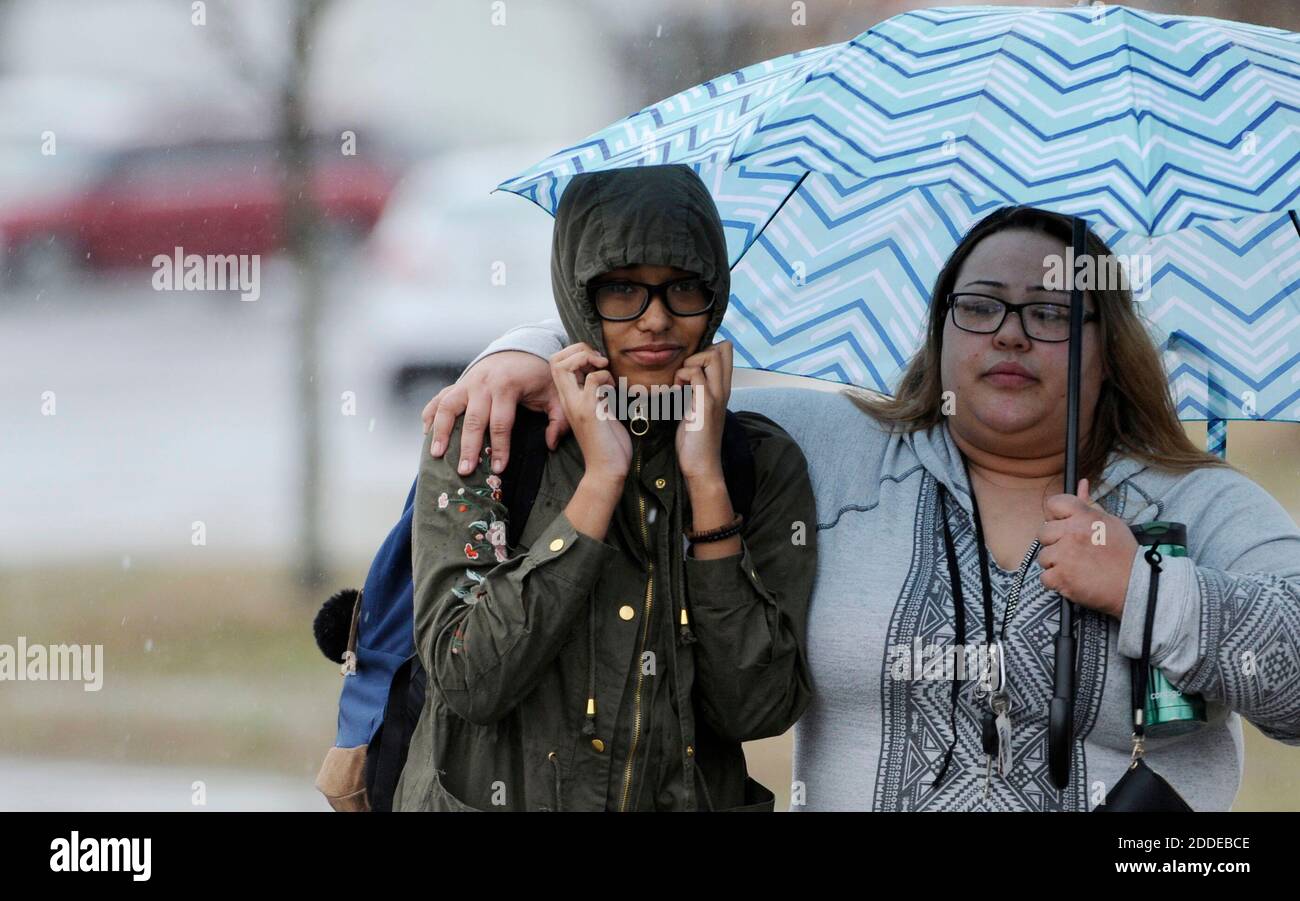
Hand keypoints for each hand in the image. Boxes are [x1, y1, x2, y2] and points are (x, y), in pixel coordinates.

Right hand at [422, 351, 568, 474]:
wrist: (519, 349)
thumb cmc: (538, 377)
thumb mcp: (554, 394)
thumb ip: (558, 419)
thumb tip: (551, 445)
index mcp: (507, 386)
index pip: (501, 423)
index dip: (500, 448)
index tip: (498, 469)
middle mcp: (483, 383)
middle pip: (473, 420)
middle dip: (469, 447)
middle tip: (465, 471)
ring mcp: (466, 383)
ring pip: (448, 407)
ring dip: (441, 431)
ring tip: (436, 455)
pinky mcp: (457, 384)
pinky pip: (438, 399)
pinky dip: (430, 415)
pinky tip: (426, 434)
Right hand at [550, 343, 630, 483]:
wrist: (606, 469)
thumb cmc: (607, 443)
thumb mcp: (600, 412)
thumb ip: (597, 394)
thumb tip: (605, 377)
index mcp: (568, 399)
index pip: (556, 363)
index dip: (574, 354)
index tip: (595, 363)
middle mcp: (568, 400)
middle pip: (556, 360)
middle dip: (579, 350)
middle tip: (599, 362)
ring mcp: (576, 404)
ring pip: (566, 365)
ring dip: (590, 360)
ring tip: (605, 372)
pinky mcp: (589, 410)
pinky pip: (592, 379)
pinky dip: (605, 377)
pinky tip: (612, 391)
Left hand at [673, 340, 732, 482]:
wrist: (702, 465)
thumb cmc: (695, 441)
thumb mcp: (698, 410)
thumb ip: (696, 392)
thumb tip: (683, 378)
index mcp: (722, 389)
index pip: (726, 353)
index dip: (706, 351)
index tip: (690, 368)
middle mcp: (723, 389)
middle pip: (721, 349)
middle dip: (698, 353)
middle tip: (684, 374)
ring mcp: (716, 396)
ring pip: (711, 356)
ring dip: (689, 363)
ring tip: (679, 383)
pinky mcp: (705, 404)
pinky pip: (695, 374)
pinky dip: (681, 376)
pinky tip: (675, 391)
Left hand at [1036, 478, 1137, 618]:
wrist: (1136, 585)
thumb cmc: (1123, 554)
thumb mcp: (1110, 522)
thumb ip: (1090, 504)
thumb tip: (1081, 483)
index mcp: (1084, 516)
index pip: (1053, 504)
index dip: (1055, 515)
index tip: (1062, 525)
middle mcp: (1071, 533)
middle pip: (1043, 532)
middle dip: (1054, 542)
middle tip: (1073, 551)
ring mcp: (1065, 555)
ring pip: (1043, 556)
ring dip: (1055, 564)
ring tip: (1076, 568)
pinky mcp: (1061, 577)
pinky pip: (1045, 578)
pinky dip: (1056, 582)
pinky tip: (1073, 580)